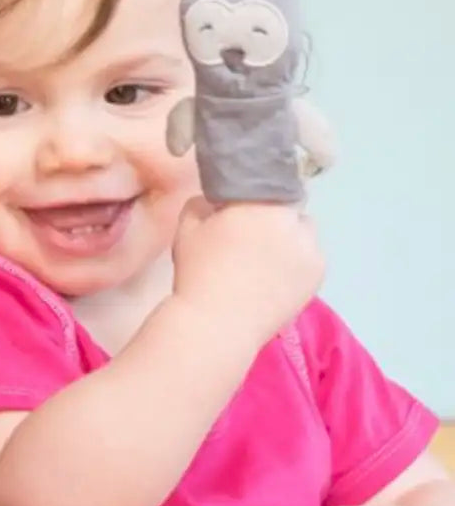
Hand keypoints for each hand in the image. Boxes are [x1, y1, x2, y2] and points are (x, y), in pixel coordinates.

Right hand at [172, 197, 323, 349]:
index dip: (254, 194)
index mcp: (261, 202)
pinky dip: (297, 262)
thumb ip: (202, 203)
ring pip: (303, 231)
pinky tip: (275, 278)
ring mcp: (311, 248)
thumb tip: (216, 202)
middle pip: (288, 206)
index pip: (266, 181)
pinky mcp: (318, 274)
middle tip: (251, 238)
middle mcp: (293, 220)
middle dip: (273, 216)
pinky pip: (310, 257)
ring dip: (289, 238)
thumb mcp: (187, 228)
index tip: (239, 210)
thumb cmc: (198, 273)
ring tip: (265, 261)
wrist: (217, 324)